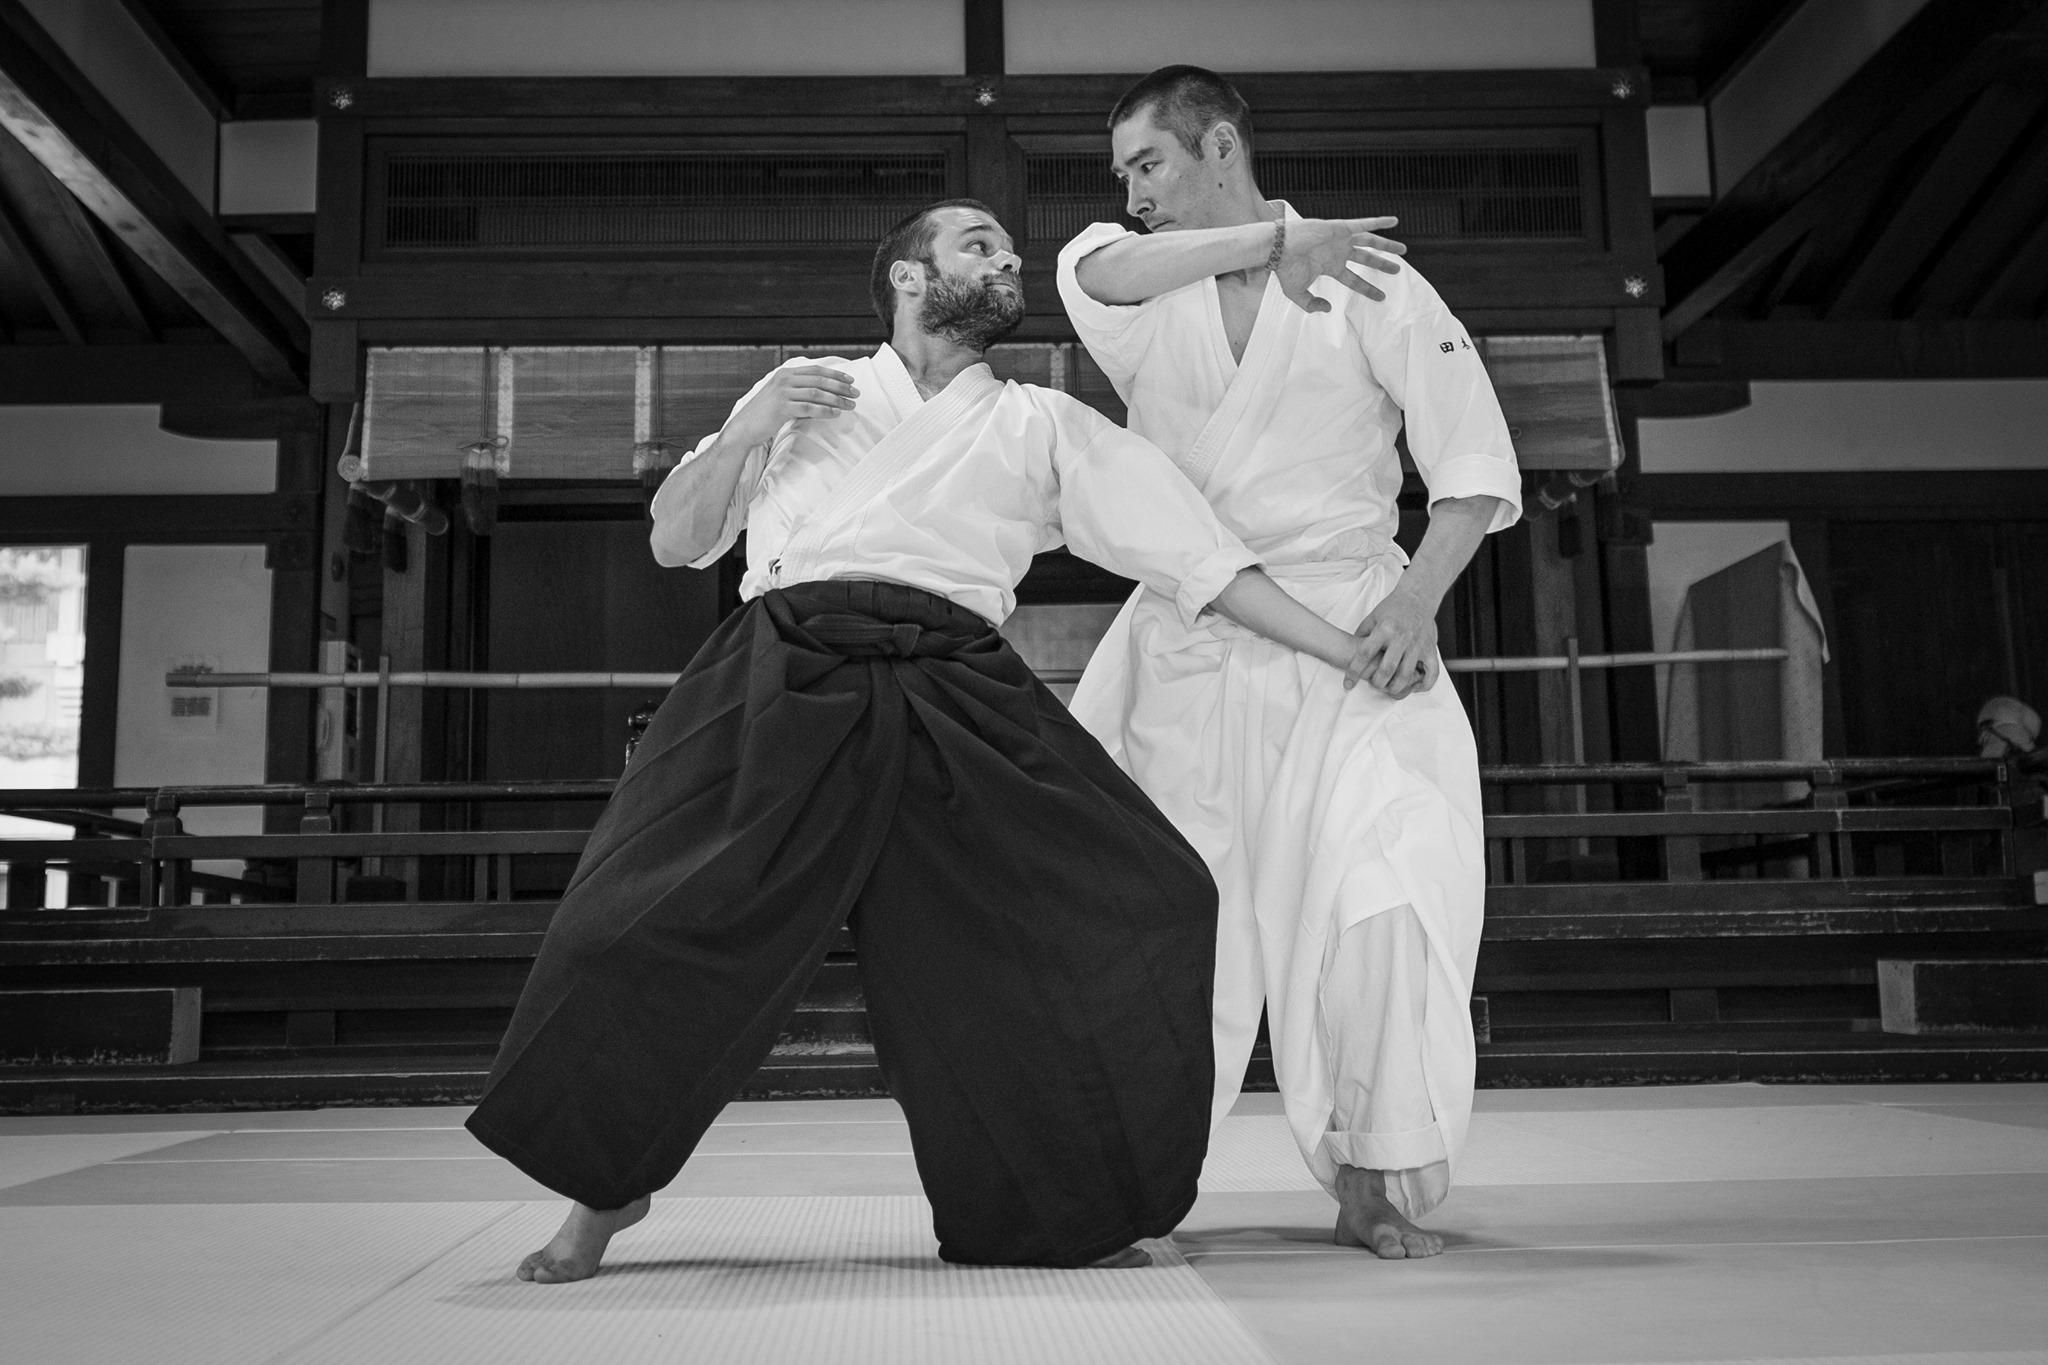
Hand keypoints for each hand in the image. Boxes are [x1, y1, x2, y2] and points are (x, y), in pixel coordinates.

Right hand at [728, 365, 859, 446]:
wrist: (744, 427)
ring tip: (850, 405)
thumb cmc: (764, 414)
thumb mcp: (781, 396)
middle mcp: (784, 380)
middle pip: (819, 380)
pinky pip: (809, 408)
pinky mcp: (782, 407)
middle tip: (856, 393)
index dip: (835, 374)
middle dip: (841, 386)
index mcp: (785, 374)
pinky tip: (835, 413)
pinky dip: (824, 410)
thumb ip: (798, 392)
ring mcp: (783, 393)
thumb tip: (823, 395)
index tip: (850, 379)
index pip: (816, 370)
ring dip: (837, 399)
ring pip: (817, 393)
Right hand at [1275, 217, 1406, 313]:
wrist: (1278, 249)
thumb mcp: (1298, 294)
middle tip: (1396, 270)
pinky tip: (1394, 221)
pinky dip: (1378, 222)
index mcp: (1329, 267)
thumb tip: (1328, 309)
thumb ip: (1312, 305)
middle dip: (1382, 264)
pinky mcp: (1340, 228)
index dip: (1368, 289)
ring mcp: (1340, 240)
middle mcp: (1337, 253)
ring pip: (1369, 242)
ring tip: (1403, 250)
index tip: (1381, 297)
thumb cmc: (1284, 269)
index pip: (1353, 280)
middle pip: (1366, 259)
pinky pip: (1363, 224)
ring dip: (1386, 246)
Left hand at [1343, 585, 1439, 697]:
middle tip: (1373, 685)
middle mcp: (1401, 638)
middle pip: (1386, 669)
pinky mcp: (1430, 649)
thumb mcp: (1372, 617)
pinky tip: (1414, 687)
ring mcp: (1417, 645)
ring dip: (1395, 687)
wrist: (1418, 596)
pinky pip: (1431, 673)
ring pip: (1406, 675)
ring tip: (1388, 689)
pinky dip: (1423, 685)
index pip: (1365, 654)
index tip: (1348, 684)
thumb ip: (1361, 635)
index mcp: (1384, 629)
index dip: (1354, 671)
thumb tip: (1349, 653)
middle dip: (1377, 683)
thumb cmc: (1393, 607)